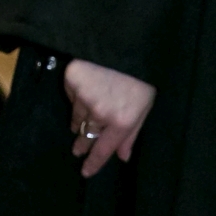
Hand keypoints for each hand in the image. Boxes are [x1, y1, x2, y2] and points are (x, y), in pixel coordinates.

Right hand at [64, 60, 156, 177]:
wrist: (126, 44)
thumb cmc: (140, 78)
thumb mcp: (144, 108)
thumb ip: (131, 134)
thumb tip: (123, 157)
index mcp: (121, 122)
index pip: (103, 150)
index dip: (93, 163)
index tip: (85, 171)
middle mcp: (100, 113)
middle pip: (86, 136)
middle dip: (82, 144)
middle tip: (77, 150)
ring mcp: (84, 96)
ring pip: (78, 117)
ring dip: (80, 120)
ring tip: (81, 121)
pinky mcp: (72, 80)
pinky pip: (71, 95)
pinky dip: (76, 96)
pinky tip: (85, 89)